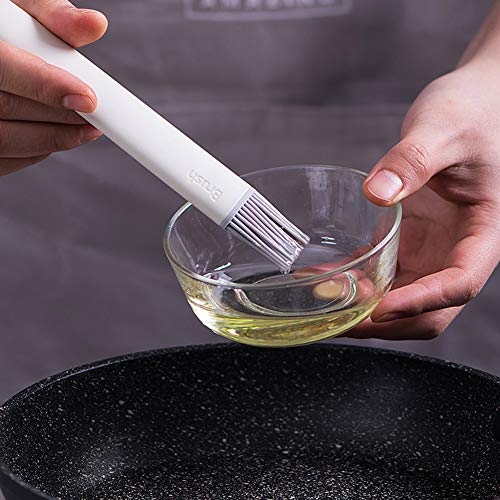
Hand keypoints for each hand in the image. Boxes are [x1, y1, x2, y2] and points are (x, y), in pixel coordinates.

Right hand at [0, 0, 107, 174]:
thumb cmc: (0, 24)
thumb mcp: (14, 5)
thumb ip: (49, 15)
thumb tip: (93, 25)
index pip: (3, 70)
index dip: (48, 87)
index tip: (88, 98)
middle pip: (9, 109)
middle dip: (62, 115)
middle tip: (97, 114)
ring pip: (6, 140)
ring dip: (55, 138)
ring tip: (88, 128)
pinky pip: (3, 158)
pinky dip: (36, 150)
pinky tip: (58, 134)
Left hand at [347, 62, 499, 339]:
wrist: (473, 106)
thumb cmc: (472, 114)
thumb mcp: (443, 130)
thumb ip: (414, 159)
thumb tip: (378, 192)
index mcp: (482, 233)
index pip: (458, 284)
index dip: (420, 302)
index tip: (380, 307)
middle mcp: (456, 250)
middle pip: (428, 310)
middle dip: (387, 322)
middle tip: (341, 321)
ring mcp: (430, 249)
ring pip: (401, 299)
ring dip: (366, 310)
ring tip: (323, 305)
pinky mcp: (406, 240)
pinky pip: (381, 273)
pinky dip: (355, 283)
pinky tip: (322, 277)